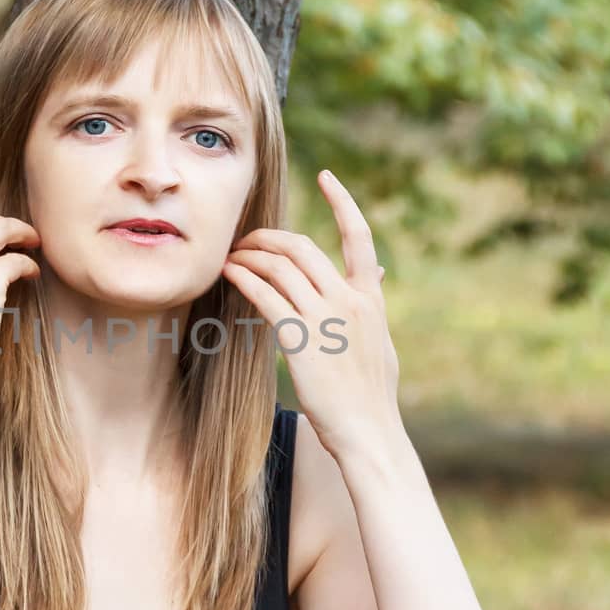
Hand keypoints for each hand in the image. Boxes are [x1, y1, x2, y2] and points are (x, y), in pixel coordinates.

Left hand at [220, 170, 400, 459]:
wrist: (370, 433)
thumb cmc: (372, 395)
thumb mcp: (381, 343)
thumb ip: (372, 306)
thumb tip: (377, 276)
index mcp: (371, 298)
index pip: (361, 237)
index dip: (343, 202)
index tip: (327, 176)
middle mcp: (351, 301)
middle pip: (303, 247)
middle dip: (269, 237)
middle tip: (247, 240)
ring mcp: (327, 320)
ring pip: (280, 268)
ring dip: (250, 256)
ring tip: (230, 257)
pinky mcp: (301, 340)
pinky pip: (266, 296)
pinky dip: (244, 278)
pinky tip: (229, 273)